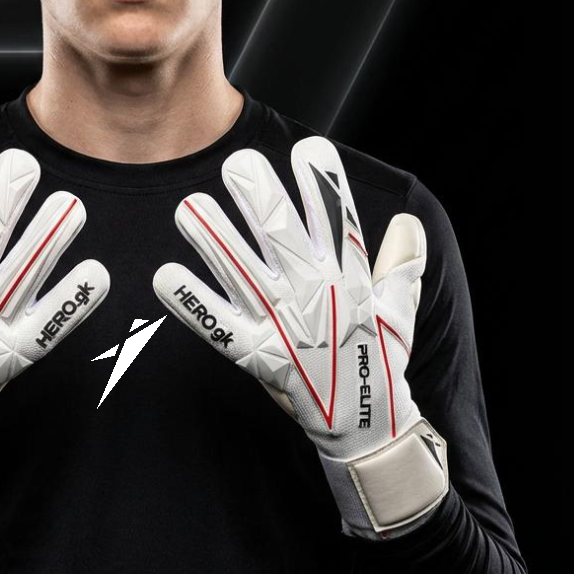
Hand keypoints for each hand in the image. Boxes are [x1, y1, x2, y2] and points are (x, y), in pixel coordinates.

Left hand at [152, 136, 447, 539]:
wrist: (368, 426)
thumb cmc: (379, 359)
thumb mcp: (397, 309)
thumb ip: (400, 265)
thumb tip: (407, 223)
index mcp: (348, 278)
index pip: (338, 220)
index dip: (324, 183)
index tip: (309, 147)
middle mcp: (314, 294)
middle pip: (284, 236)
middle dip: (260, 198)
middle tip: (236, 164)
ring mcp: (284, 324)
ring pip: (244, 273)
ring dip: (215, 240)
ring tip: (188, 208)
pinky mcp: (259, 356)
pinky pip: (219, 326)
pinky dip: (193, 303)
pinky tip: (166, 277)